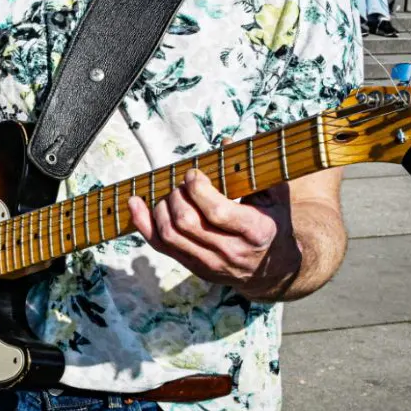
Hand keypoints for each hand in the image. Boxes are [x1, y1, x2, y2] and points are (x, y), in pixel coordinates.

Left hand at [128, 170, 297, 297]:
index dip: (198, 189)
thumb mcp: (274, 196)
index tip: (193, 173)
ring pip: (170, 236)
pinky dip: (143, 223)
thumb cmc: (274, 222)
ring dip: (160, 208)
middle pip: (187, 223)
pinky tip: (135, 203)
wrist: (275, 267)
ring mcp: (211, 263)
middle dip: (177, 196)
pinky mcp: (196, 268)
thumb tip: (225, 141)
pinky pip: (161, 246)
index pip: (217, 212)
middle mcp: (231, 251)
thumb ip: (253, 170)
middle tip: (181, 184)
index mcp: (255, 231)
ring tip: (168, 194)